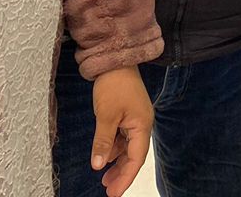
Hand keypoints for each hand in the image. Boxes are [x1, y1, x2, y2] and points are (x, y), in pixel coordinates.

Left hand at [90, 66, 153, 194]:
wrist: (115, 58)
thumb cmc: (113, 85)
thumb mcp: (105, 115)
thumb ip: (103, 142)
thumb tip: (98, 165)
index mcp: (142, 125)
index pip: (136, 158)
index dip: (125, 177)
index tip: (113, 193)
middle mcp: (142, 124)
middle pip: (134, 155)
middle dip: (121, 173)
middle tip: (108, 189)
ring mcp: (135, 118)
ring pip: (128, 147)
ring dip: (117, 161)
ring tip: (104, 177)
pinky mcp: (127, 113)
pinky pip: (123, 137)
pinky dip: (114, 148)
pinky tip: (104, 155)